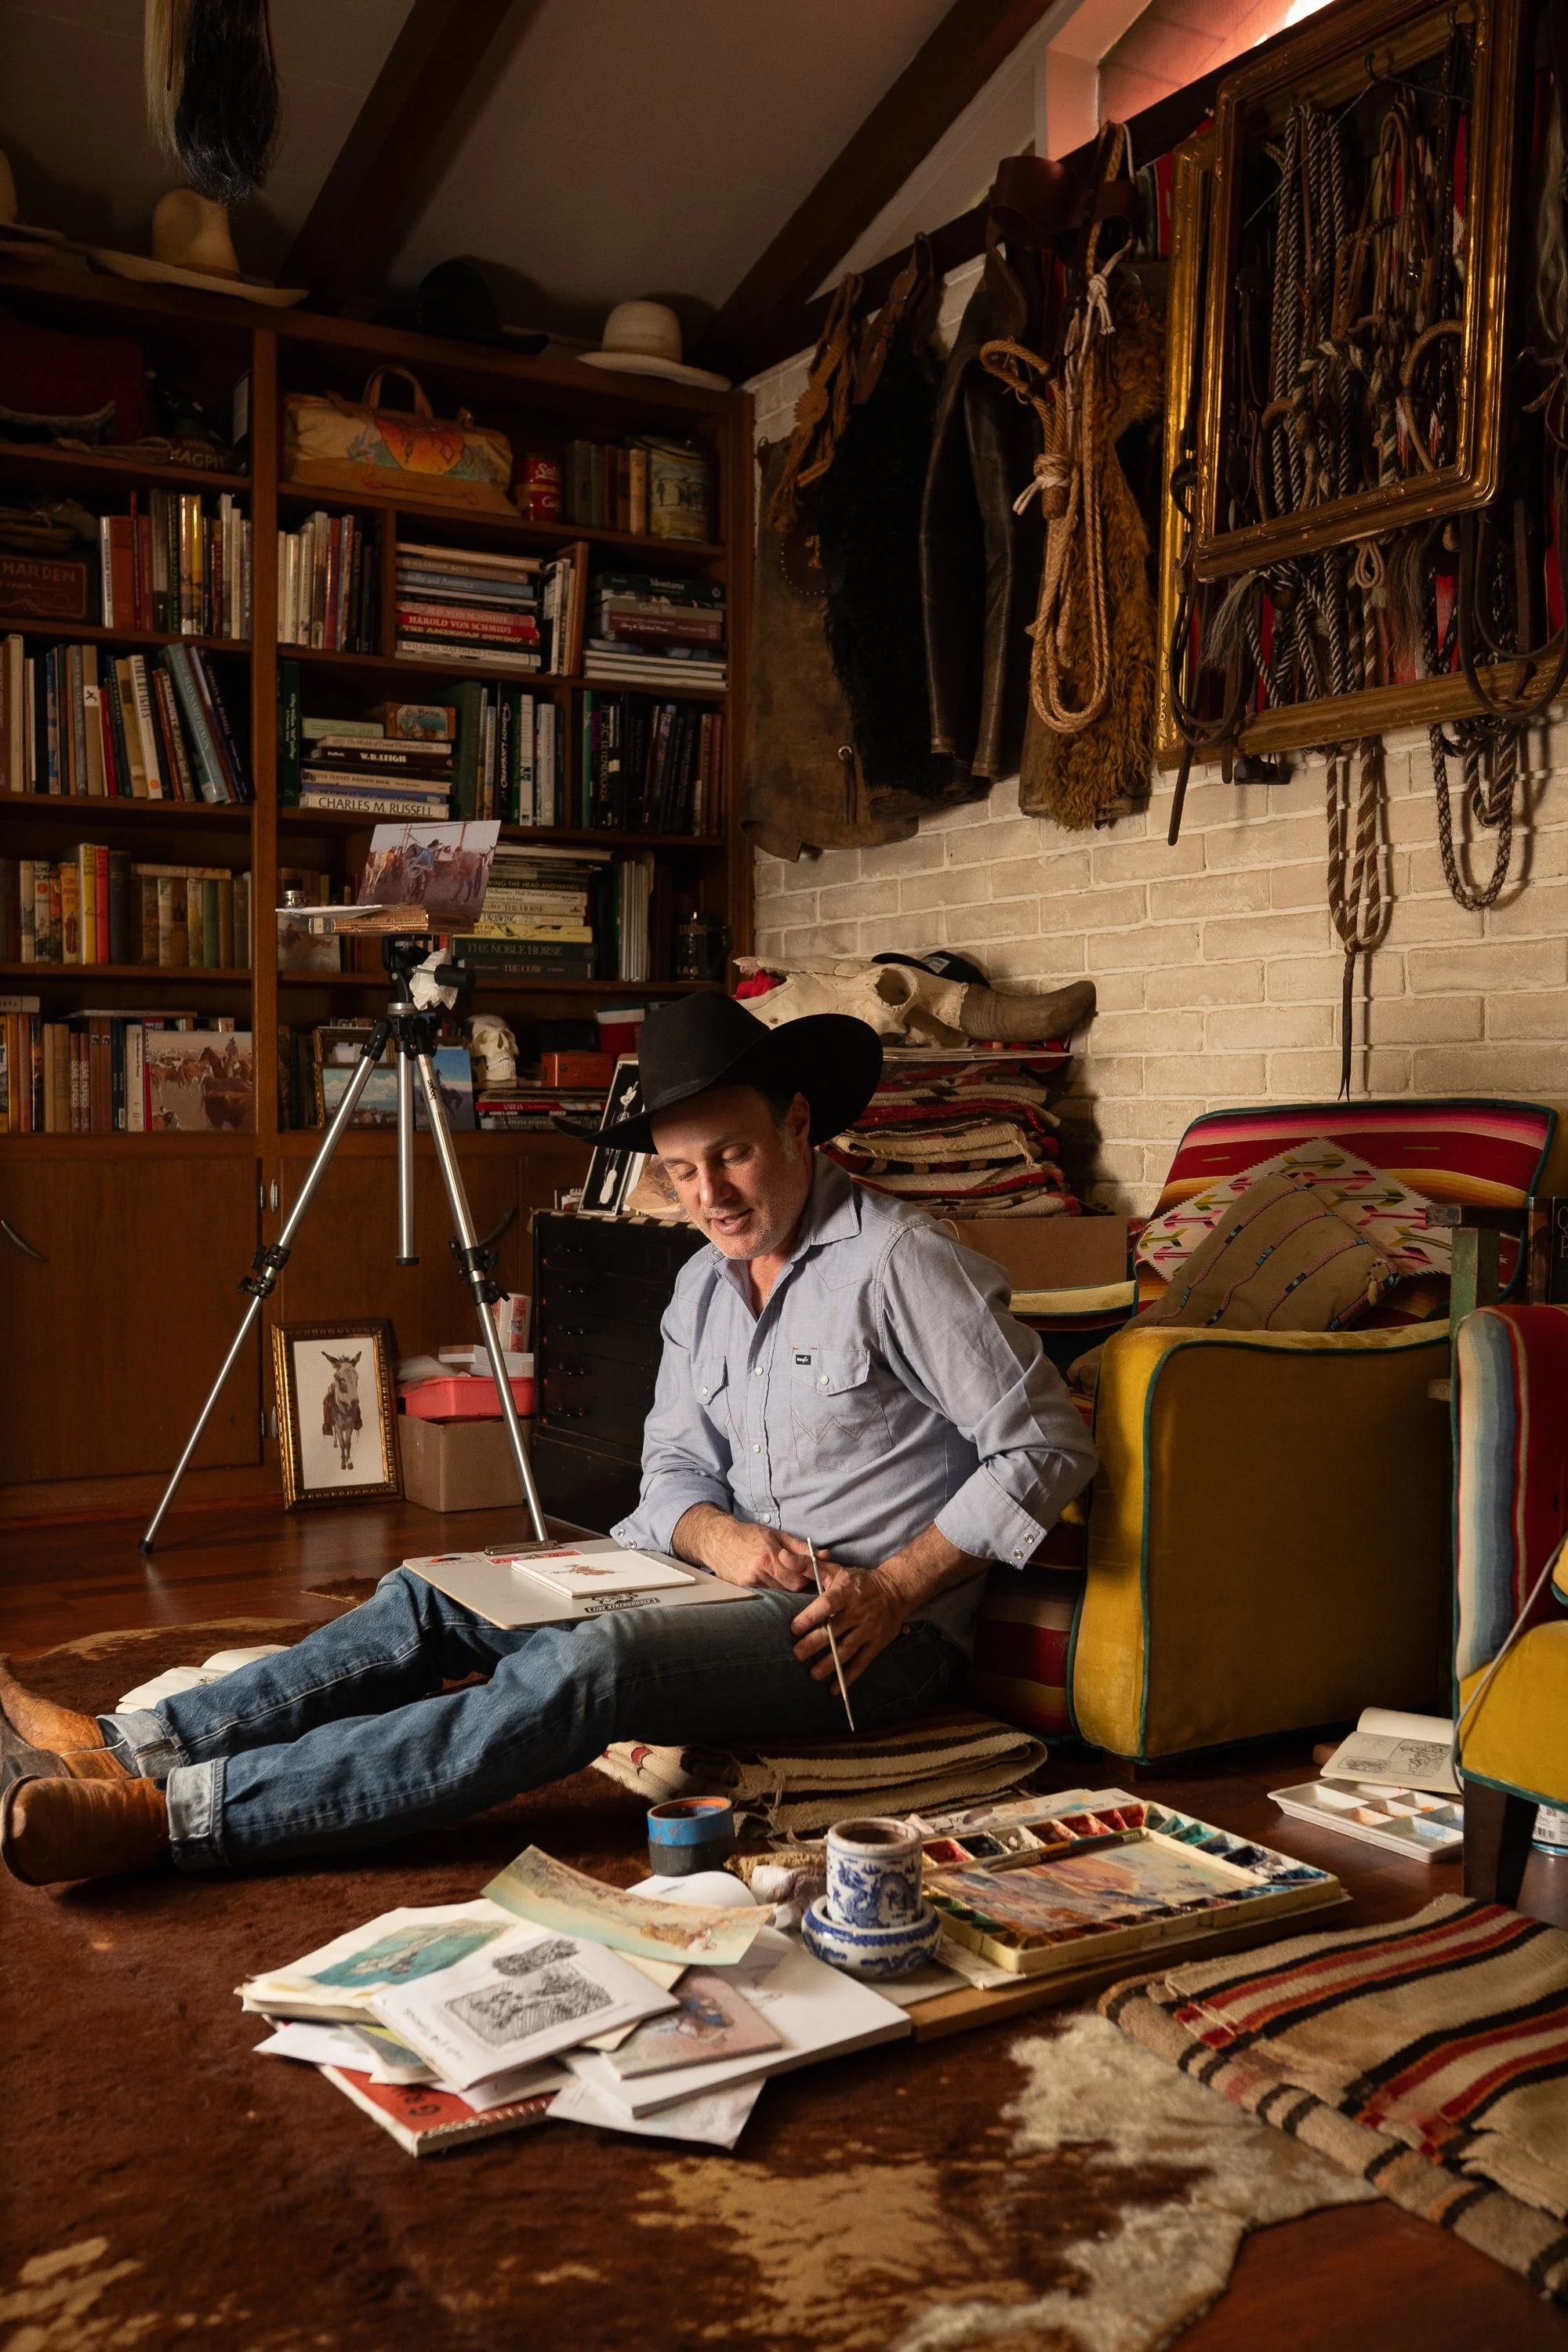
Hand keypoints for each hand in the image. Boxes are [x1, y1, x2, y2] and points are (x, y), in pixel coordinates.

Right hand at [671, 1506, 826, 1593]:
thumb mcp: (777, 1535)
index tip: (811, 1574)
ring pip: (778, 1592)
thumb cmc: (749, 1534)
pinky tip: (770, 1579)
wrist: (718, 1539)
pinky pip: (764, 1593)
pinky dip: (771, 1588)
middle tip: (799, 1576)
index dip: (807, 1578)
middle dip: (797, 1583)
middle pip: (789, 1588)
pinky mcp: (743, 1588)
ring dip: (784, 1586)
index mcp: (770, 1556)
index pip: (798, 1578)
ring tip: (783, 1576)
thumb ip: (802, 1548)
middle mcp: (759, 1571)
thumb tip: (826, 1555)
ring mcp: (750, 1582)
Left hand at [790, 1564, 908, 1686]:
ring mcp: (868, 1630)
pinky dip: (848, 1677)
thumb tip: (782, 1557)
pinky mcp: (876, 1643)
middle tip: (796, 1655)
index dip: (811, 1617)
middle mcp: (857, 1613)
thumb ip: (807, 1565)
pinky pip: (861, 1663)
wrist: (895, 1590)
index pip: (827, 1605)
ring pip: (846, 1650)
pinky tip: (834, 1689)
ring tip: (812, 1674)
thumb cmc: (859, 1581)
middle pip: (833, 1632)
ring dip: (828, 1664)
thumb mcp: (835, 1570)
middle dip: (813, 1645)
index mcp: (845, 1593)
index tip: (794, 1627)